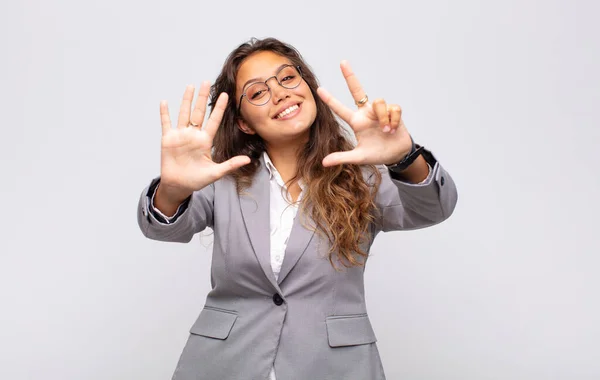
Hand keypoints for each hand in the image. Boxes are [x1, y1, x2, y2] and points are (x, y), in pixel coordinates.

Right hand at [158, 82, 249, 199]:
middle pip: (199, 112)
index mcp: (205, 141)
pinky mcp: (168, 139)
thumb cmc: (197, 180)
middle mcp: (194, 135)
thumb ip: (231, 164)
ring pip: (184, 113)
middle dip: (203, 97)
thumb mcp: (216, 172)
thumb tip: (247, 159)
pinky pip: (166, 123)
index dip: (219, 108)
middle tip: (207, 82)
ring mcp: (181, 135)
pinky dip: (165, 113)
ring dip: (186, 100)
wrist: (179, 186)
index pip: (214, 120)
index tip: (225, 95)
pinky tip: (164, 102)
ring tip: (190, 86)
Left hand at [316, 61, 412, 166]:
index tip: (319, 90)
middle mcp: (366, 113)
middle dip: (350, 76)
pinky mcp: (393, 111)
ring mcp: (379, 111)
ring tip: (386, 131)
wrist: (397, 155)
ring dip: (383, 117)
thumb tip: (324, 163)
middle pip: (357, 90)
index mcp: (356, 122)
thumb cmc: (377, 153)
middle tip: (342, 62)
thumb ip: (342, 158)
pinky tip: (393, 129)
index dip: (330, 100)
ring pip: (379, 101)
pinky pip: (393, 108)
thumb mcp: (358, 157)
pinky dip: (393, 120)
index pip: (340, 109)